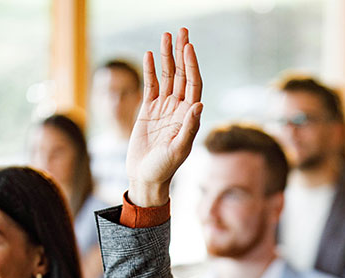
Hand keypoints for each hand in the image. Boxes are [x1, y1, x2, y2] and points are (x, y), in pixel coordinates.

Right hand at [125, 27, 203, 206]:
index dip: (191, 65)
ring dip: (167, 56)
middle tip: (181, 31)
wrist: (145, 178)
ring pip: (167, 77)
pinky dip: (151, 70)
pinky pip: (151, 86)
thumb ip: (189, 127)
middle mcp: (179, 108)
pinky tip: (151, 54)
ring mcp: (164, 108)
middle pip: (182, 75)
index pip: (193, 84)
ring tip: (166, 35)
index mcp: (189, 116)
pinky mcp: (148, 111)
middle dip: (181, 52)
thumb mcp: (178, 150)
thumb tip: (199, 104)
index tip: (188, 47)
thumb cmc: (164, 169)